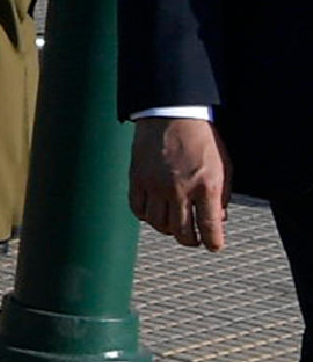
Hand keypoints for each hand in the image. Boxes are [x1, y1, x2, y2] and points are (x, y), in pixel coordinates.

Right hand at [132, 114, 228, 251]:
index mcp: (206, 185)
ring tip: (174, 225)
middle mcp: (180, 189)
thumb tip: (218, 219)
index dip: (213, 242)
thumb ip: (222, 195)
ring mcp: (156, 185)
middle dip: (190, 240)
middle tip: (194, 239)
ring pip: (158, 224)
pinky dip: (147, 216)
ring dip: (168, 229)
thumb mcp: (223, 166)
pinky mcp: (137, 180)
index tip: (214, 246)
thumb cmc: (201, 139)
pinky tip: (155, 212)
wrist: (172, 115)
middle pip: (182, 231)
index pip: (209, 225)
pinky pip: (139, 210)